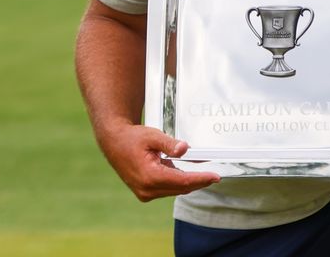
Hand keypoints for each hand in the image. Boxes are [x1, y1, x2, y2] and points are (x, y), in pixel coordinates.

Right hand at [100, 123, 220, 201]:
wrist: (114, 143)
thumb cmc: (132, 138)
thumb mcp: (153, 136)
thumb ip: (170, 144)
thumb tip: (185, 149)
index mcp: (150, 176)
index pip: (183, 181)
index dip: (201, 179)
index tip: (215, 177)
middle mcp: (147, 189)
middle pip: (181, 188)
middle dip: (199, 182)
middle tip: (214, 176)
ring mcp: (145, 193)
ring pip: (175, 190)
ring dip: (188, 182)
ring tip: (202, 174)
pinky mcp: (145, 193)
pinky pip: (167, 189)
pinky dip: (178, 182)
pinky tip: (184, 173)